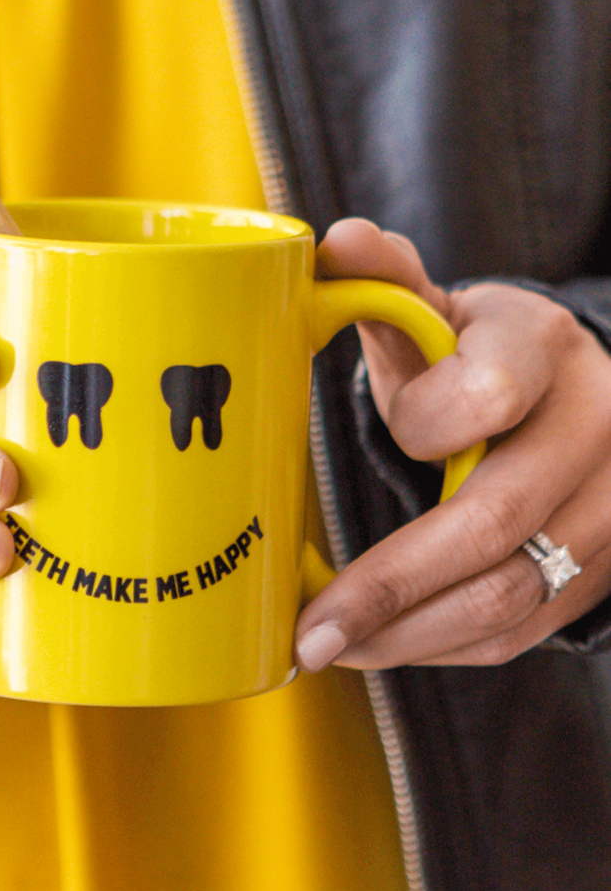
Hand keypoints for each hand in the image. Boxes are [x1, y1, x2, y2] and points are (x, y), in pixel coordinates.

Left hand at [294, 219, 610, 671]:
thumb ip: (387, 283)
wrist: (582, 407)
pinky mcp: (592, 576)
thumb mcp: (443, 310)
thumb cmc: (485, 358)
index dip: (421, 423)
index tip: (381, 434)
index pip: (491, 390)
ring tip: (326, 649)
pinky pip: (518, 633)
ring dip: (405, 636)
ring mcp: (603, 516)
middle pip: (492, 523)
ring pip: (506, 597)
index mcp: (545, 351)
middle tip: (310, 630)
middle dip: (389, 586)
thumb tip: (338, 241)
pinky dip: (440, 648)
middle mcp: (590, 435)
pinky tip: (379, 647)